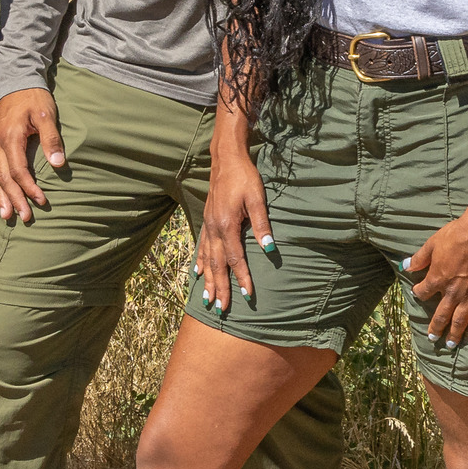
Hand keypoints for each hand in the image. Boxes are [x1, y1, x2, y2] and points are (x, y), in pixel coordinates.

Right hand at [0, 87, 67, 222]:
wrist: (17, 82)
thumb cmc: (34, 99)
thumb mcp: (46, 115)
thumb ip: (51, 139)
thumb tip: (58, 164)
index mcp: (11, 138)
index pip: (18, 171)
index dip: (29, 189)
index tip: (42, 201)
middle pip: (4, 178)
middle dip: (14, 200)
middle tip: (26, 217)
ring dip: (0, 197)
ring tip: (7, 215)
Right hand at [192, 153, 272, 313]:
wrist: (226, 159)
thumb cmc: (245, 177)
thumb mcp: (257, 199)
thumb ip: (262, 225)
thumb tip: (269, 249)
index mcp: (227, 225)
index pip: (235, 258)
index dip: (241, 277)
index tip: (247, 295)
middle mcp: (214, 228)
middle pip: (217, 264)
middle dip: (219, 287)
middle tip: (221, 309)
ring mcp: (208, 225)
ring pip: (207, 259)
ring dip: (208, 280)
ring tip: (207, 299)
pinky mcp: (207, 221)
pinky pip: (201, 247)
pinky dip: (200, 262)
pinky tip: (198, 273)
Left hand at [401, 201, 467, 349]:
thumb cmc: (456, 235)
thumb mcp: (432, 244)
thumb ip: (419, 258)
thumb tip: (405, 266)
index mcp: (437, 279)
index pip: (423, 292)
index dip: (419, 293)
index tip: (419, 294)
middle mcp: (452, 291)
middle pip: (441, 314)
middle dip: (435, 328)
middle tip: (432, 338)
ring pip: (459, 320)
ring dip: (453, 333)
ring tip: (450, 344)